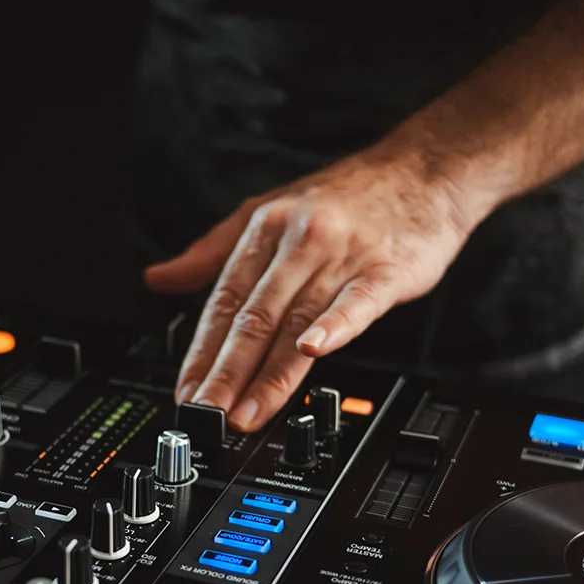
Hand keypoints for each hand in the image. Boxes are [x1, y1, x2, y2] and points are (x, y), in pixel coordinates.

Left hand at [144, 143, 478, 431]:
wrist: (425, 170)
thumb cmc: (347, 197)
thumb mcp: (270, 210)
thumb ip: (212, 252)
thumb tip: (158, 277)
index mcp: (266, 230)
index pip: (225, 302)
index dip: (203, 352)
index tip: (187, 392)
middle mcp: (299, 242)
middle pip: (255, 317)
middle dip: (227, 373)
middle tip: (207, 414)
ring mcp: (342, 255)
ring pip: (298, 321)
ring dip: (271, 373)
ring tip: (247, 411)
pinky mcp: (386, 269)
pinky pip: (358, 302)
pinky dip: (335, 327)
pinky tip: (314, 351)